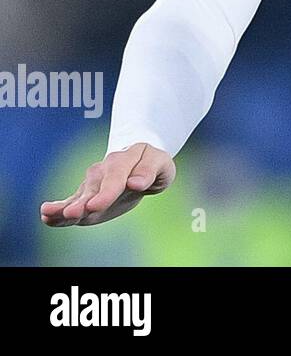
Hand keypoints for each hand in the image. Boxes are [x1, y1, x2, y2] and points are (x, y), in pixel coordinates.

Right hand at [40, 143, 175, 226]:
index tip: (97, 205)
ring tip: (49, 213)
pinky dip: (59, 209)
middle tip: (73, 213)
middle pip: (93, 187)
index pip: (116, 176)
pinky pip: (71, 202)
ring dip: (65, 206)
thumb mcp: (160, 163)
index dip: (107, 192)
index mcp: (124, 159)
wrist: (140, 161)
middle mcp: (104, 170)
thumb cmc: (152, 162)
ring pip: (78, 196)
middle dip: (83, 201)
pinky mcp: (85, 198)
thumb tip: (136, 183)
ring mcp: (92, 184)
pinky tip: (46, 216)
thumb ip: (149, 171)